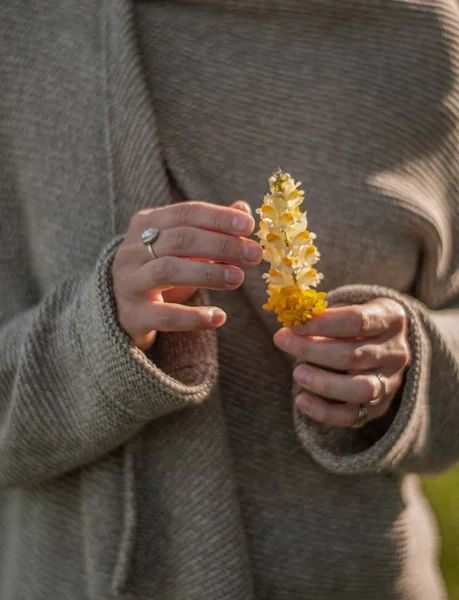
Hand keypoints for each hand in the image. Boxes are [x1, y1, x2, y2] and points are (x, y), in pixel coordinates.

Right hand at [112, 201, 261, 349]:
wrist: (124, 310)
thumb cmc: (160, 272)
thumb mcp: (182, 247)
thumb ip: (210, 228)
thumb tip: (243, 209)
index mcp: (146, 224)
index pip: (185, 213)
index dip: (218, 218)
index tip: (249, 226)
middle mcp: (132, 250)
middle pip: (180, 240)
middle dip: (221, 245)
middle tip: (254, 255)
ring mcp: (129, 282)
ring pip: (169, 271)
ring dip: (208, 273)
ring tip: (238, 279)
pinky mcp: (132, 315)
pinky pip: (164, 315)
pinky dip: (193, 317)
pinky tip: (219, 317)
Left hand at [273, 298, 410, 427]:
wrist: (380, 346)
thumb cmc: (353, 323)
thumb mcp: (345, 309)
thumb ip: (322, 317)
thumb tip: (291, 327)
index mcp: (391, 318)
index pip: (357, 321)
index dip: (323, 323)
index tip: (294, 323)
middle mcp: (396, 352)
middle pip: (353, 355)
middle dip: (312, 349)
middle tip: (282, 340)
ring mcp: (391, 382)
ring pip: (360, 388)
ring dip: (323, 382)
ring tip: (297, 373)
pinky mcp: (379, 407)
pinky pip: (353, 416)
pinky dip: (324, 412)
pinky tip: (301, 400)